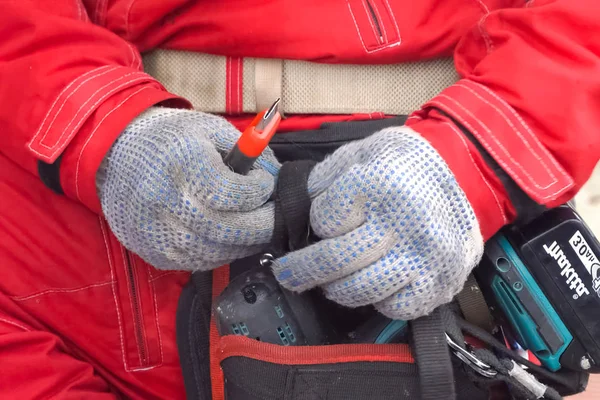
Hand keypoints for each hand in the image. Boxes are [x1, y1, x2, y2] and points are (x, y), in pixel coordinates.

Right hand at [97, 107, 280, 270]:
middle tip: (274, 214)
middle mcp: (167, 203)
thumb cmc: (169, 137)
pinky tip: (227, 236)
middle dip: (263, 224)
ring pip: (218, 253)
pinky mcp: (153, 252)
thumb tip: (278, 177)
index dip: (259, 190)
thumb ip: (249, 152)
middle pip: (231, 230)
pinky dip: (221, 252)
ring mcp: (157, 233)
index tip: (265, 183)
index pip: (234, 194)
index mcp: (183, 165)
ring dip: (245, 242)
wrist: (112, 153)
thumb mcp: (210, 129)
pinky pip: (199, 263)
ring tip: (254, 225)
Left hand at [271, 126, 483, 319]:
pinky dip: (378, 300)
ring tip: (332, 279)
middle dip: (301, 271)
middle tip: (287, 274)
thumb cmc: (405, 163)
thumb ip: (324, 180)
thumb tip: (294, 209)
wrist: (465, 172)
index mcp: (380, 183)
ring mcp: (424, 257)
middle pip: (336, 260)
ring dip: (336, 288)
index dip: (317, 223)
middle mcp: (404, 223)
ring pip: (359, 290)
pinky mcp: (440, 281)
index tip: (322, 223)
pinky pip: (394, 308)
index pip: (325, 220)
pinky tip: (377, 281)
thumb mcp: (361, 153)